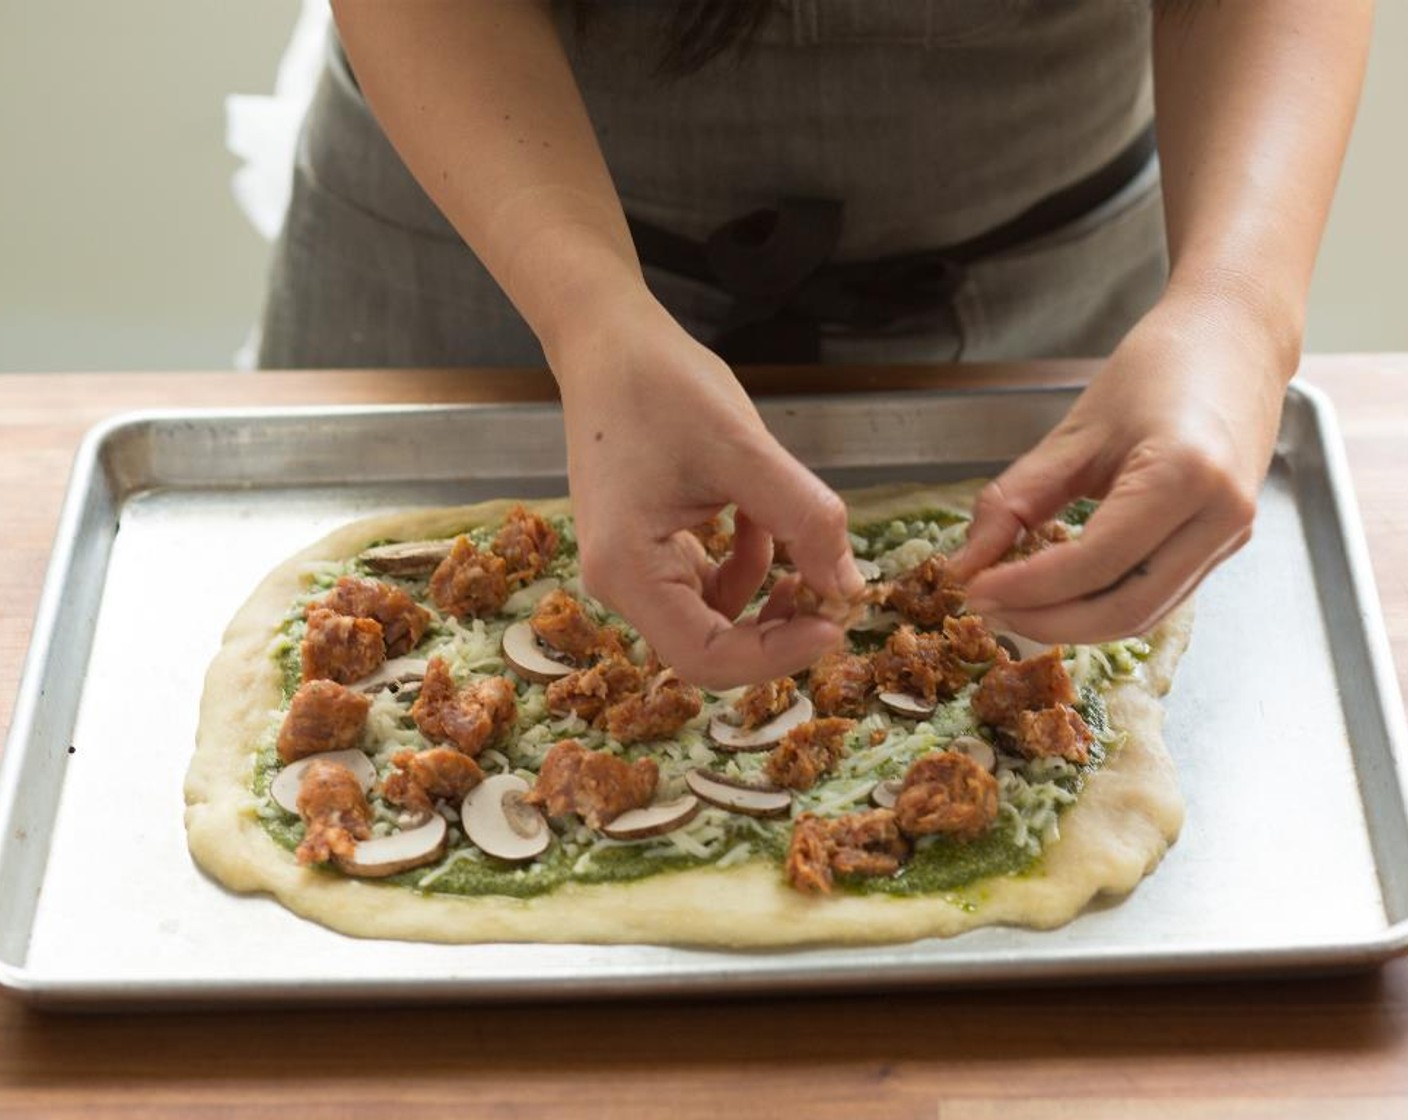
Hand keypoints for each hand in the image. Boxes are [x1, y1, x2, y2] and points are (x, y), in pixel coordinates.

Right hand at [551, 291, 862, 688]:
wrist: (608, 342)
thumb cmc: (662, 385)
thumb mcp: (745, 448)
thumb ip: (804, 519)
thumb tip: (849, 586)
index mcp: (627, 569)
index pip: (706, 657)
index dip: (778, 655)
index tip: (836, 623)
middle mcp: (620, 583)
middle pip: (710, 648)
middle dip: (777, 630)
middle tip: (834, 592)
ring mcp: (631, 569)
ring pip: (713, 621)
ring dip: (766, 600)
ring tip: (804, 550)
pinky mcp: (648, 550)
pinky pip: (707, 587)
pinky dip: (747, 567)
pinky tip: (766, 525)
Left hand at [949, 289, 1291, 642]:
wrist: (1235, 339)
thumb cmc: (1158, 368)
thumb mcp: (1074, 431)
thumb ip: (1016, 500)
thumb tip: (968, 562)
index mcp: (1185, 474)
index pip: (1095, 563)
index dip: (1028, 588)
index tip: (975, 590)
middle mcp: (1221, 516)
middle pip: (1124, 608)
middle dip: (1048, 620)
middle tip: (988, 609)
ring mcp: (1231, 537)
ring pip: (1144, 614)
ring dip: (1074, 623)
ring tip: (1015, 606)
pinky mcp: (1225, 546)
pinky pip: (1159, 596)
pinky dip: (1103, 605)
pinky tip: (1059, 593)